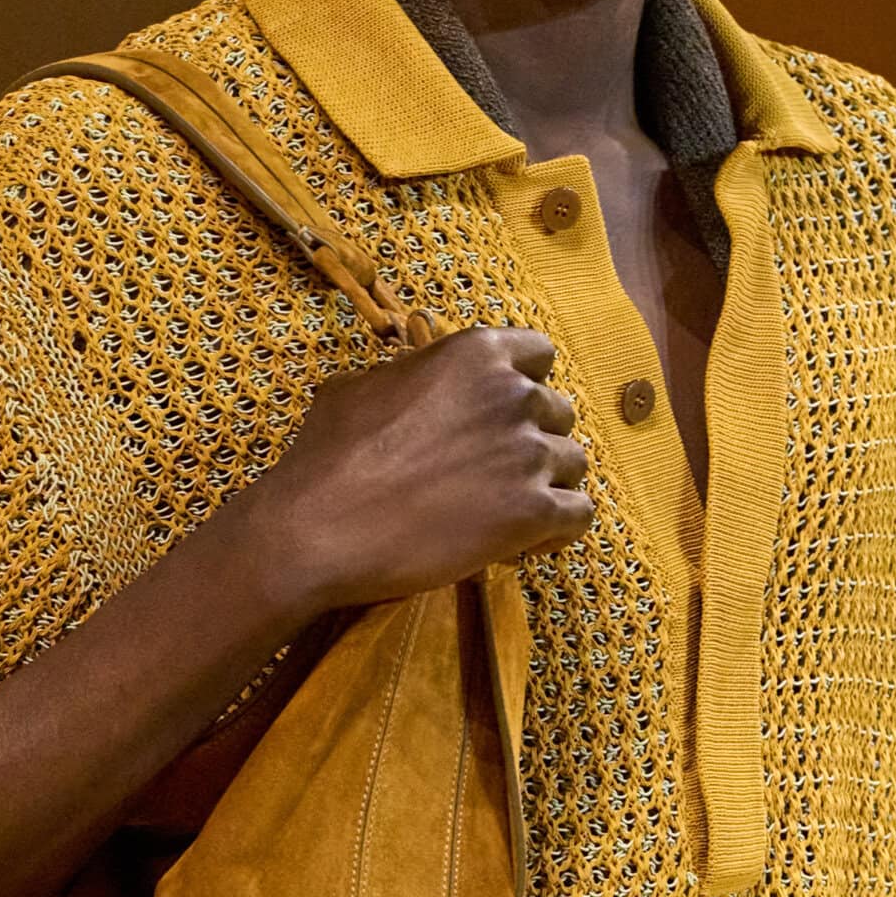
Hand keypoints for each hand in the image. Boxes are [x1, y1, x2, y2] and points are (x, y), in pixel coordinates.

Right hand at [237, 326, 593, 619]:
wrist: (317, 530)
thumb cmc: (325, 459)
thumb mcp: (358, 388)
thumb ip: (407, 377)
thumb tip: (407, 382)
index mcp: (475, 353)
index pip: (538, 355)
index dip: (522, 388)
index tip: (499, 420)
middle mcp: (513, 394)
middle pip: (558, 414)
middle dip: (531, 443)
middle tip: (492, 478)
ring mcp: (527, 453)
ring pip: (572, 465)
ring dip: (545, 487)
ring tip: (505, 515)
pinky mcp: (533, 512)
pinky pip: (578, 516)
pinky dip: (558, 531)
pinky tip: (526, 543)